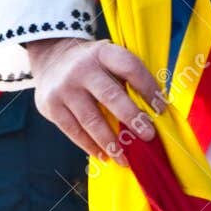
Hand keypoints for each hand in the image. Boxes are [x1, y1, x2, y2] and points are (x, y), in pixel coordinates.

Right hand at [25, 37, 165, 163]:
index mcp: (103, 52)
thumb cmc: (90, 65)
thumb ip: (125, 77)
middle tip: (148, 135)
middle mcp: (82, 68)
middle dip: (132, 117)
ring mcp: (65, 88)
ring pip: (91, 120)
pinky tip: (104, 156)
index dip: (147, 86)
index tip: (161, 107)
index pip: (129, 67)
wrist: (50, 60)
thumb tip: (153, 109)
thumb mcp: (107, 58)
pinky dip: (91, 146)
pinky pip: (74, 131)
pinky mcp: (51, 106)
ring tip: (126, 159)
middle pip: (111, 95)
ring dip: (111, 142)